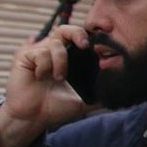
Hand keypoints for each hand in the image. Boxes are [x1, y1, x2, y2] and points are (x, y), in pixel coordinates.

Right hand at [0, 25, 91, 146]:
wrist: (34, 118)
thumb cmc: (56, 107)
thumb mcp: (84, 101)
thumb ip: (100, 95)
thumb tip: (121, 93)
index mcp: (68, 59)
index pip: (80, 40)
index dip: (90, 37)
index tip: (102, 40)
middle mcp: (54, 52)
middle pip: (66, 29)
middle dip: (77, 33)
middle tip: (84, 45)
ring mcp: (39, 53)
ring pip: (56, 43)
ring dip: (61, 62)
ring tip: (59, 79)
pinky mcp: (25, 56)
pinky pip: (40, 53)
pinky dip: (45, 67)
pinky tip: (41, 77)